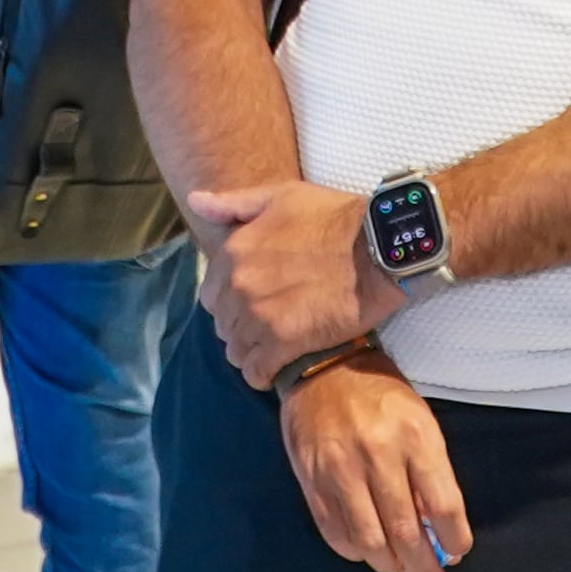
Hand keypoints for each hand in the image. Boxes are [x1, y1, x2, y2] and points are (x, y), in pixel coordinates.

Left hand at [187, 180, 397, 385]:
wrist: (376, 246)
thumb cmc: (333, 217)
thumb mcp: (280, 196)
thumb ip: (232, 203)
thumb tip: (194, 201)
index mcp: (233, 253)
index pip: (211, 295)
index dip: (231, 301)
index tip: (253, 302)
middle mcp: (239, 287)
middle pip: (224, 325)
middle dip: (241, 327)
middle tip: (269, 325)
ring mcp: (260, 318)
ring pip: (236, 351)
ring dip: (251, 352)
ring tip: (274, 347)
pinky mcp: (285, 343)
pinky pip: (256, 372)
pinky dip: (263, 374)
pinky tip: (277, 368)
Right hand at [278, 348, 470, 571]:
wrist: (322, 365)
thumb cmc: (382, 397)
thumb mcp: (419, 422)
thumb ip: (431, 475)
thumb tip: (441, 534)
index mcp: (415, 436)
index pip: (444, 505)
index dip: (455, 539)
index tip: (457, 553)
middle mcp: (378, 454)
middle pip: (407, 533)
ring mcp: (341, 470)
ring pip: (370, 542)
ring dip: (390, 566)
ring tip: (400, 569)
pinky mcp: (312, 479)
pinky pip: (336, 534)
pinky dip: (356, 551)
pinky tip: (367, 549)